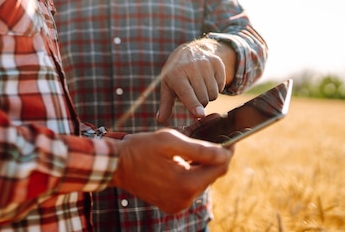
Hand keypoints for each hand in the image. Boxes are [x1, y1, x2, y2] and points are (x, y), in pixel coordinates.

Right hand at [109, 129, 232, 213]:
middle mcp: (184, 199)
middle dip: (211, 158)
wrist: (116, 165)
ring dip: (199, 167)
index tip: (229, 139)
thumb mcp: (169, 140)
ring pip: (201, 182)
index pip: (220, 167)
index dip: (227, 151)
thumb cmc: (140, 148)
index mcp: (186, 183)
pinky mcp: (171, 206)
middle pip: (211, 176)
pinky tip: (178, 164)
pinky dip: (188, 176)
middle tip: (206, 140)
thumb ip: (200, 148)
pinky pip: (189, 189)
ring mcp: (177, 205)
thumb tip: (225, 153)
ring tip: (187, 152)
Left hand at [157, 39, 235, 121]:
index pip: (187, 93)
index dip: (193, 105)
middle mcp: (191, 67)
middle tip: (193, 94)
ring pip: (213, 93)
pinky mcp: (217, 62)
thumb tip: (160, 120)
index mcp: (176, 75)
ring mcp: (205, 64)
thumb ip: (166, 104)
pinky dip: (216, 87)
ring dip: (208, 95)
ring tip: (200, 86)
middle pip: (203, 98)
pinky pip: (221, 85)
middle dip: (200, 102)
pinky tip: (208, 80)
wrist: (190, 51)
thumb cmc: (176, 73)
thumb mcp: (167, 86)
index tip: (200, 114)